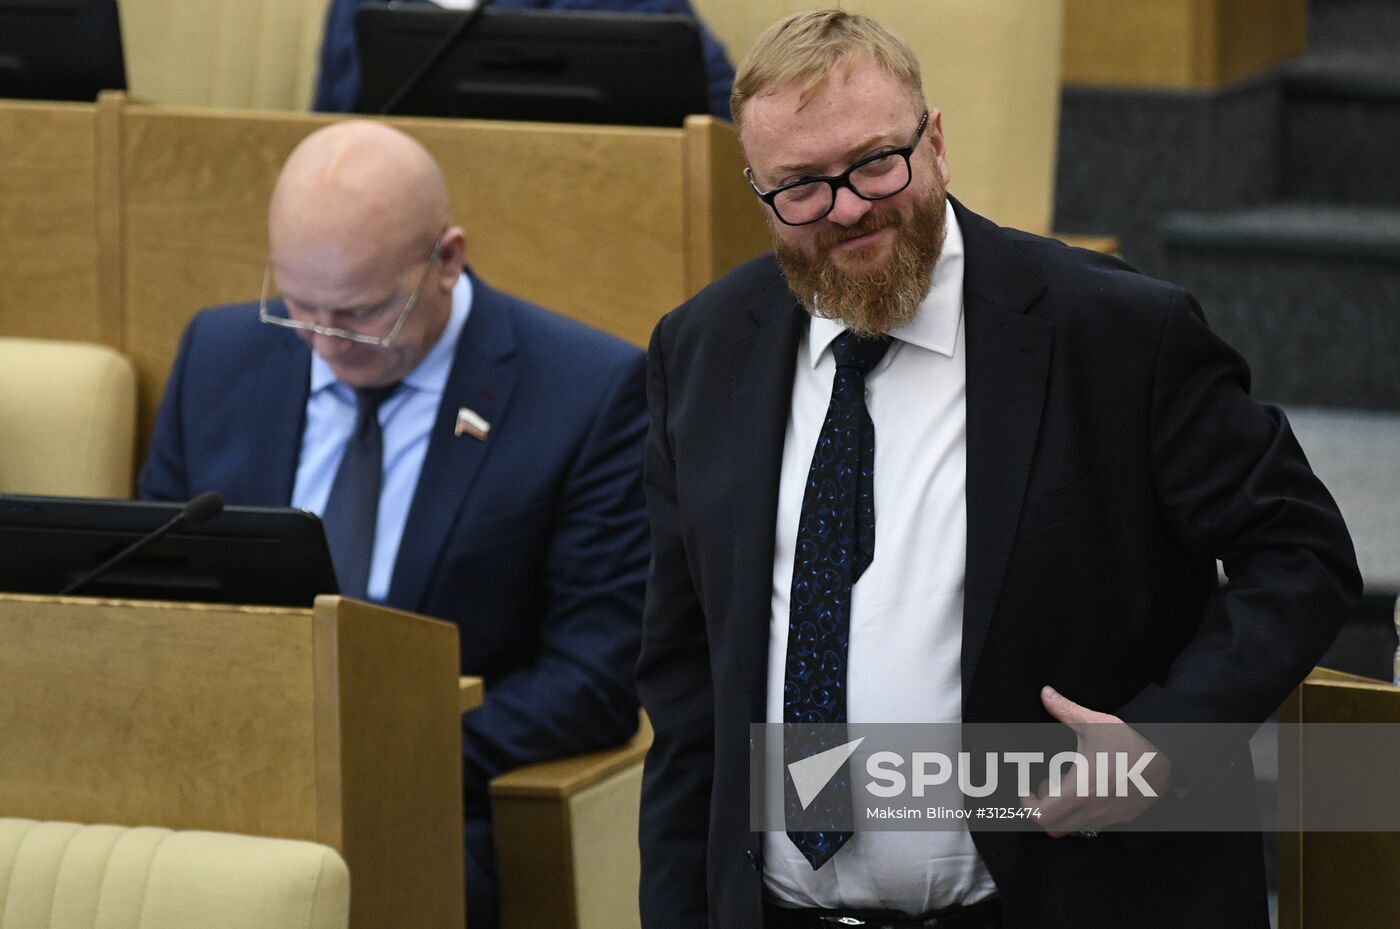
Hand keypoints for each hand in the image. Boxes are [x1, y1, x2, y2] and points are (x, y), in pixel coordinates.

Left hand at [1023, 685, 1171, 836]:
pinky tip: (1093, 791)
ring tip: (1069, 787)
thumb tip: (1046, 693)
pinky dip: (1086, 814)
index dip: (1028, 806)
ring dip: (1066, 812)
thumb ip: (1064, 710)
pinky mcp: (1126, 818)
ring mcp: (1110, 818)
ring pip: (1076, 828)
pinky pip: (1098, 826)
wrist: (1168, 755)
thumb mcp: (1092, 723)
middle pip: (1054, 826)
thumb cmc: (1129, 740)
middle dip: (1045, 809)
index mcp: (1078, 790)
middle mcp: (1093, 811)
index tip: (1027, 790)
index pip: (1041, 816)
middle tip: (1048, 786)